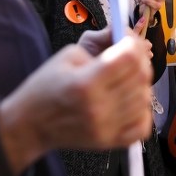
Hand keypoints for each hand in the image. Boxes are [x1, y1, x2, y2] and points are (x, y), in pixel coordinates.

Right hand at [0, 31, 152, 174]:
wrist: (31, 124)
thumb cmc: (46, 87)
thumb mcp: (67, 55)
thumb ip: (100, 41)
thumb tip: (124, 33)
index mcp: (85, 83)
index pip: (129, 57)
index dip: (132, 43)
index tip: (126, 40)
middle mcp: (99, 107)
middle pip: (141, 76)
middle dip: (140, 59)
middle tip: (129, 55)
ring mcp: (107, 128)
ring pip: (145, 98)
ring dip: (141, 84)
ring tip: (126, 78)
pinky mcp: (110, 142)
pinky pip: (144, 126)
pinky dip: (142, 110)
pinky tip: (130, 101)